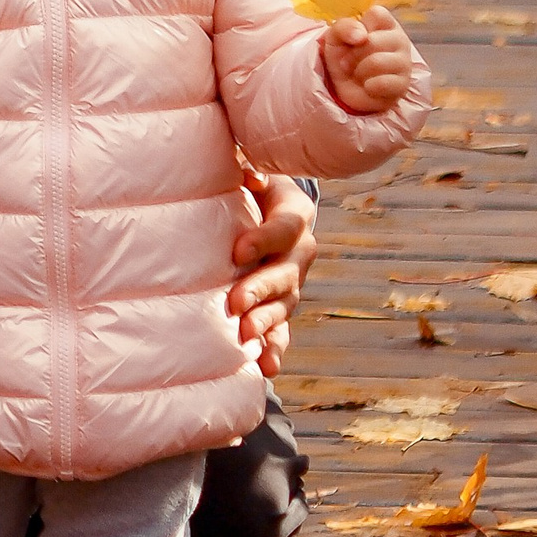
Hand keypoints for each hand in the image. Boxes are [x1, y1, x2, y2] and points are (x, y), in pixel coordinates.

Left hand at [226, 168, 317, 362]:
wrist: (266, 208)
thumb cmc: (249, 184)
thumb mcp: (253, 170)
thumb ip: (249, 171)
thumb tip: (248, 175)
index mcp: (296, 215)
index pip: (284, 228)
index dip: (263, 240)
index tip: (237, 251)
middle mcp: (300, 252)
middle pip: (286, 274)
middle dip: (261, 290)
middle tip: (235, 303)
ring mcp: (293, 282)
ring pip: (285, 306)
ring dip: (267, 323)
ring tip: (246, 336)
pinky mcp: (282, 305)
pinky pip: (282, 330)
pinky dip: (275, 348)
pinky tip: (265, 367)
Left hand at [322, 3, 417, 115]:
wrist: (346, 90)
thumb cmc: (344, 57)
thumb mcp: (335, 38)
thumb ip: (344, 27)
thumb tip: (362, 35)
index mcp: (385, 24)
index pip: (377, 13)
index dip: (359, 26)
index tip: (353, 39)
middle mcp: (400, 39)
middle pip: (373, 41)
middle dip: (353, 55)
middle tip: (347, 62)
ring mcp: (405, 62)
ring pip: (377, 62)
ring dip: (359, 71)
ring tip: (358, 75)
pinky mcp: (403, 84)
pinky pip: (382, 83)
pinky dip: (368, 87)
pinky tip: (369, 87)